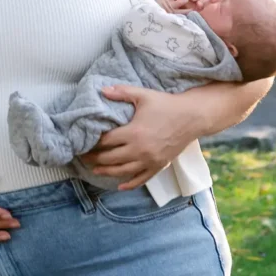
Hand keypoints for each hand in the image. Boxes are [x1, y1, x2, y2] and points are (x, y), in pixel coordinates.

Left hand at [78, 86, 196, 189]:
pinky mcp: (159, 165)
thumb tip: (102, 90)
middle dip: (95, 159)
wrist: (192, 117)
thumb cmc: (166, 104)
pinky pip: (142, 179)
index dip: (92, 143)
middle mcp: (140, 150)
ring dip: (107, 172)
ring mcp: (150, 160)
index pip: (106, 142)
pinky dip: (130, 184)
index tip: (82, 143)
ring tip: (95, 170)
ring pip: (123, 171)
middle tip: (83, 158)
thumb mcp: (143, 95)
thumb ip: (122, 93)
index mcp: (133, 132)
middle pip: (111, 158)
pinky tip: (120, 186)